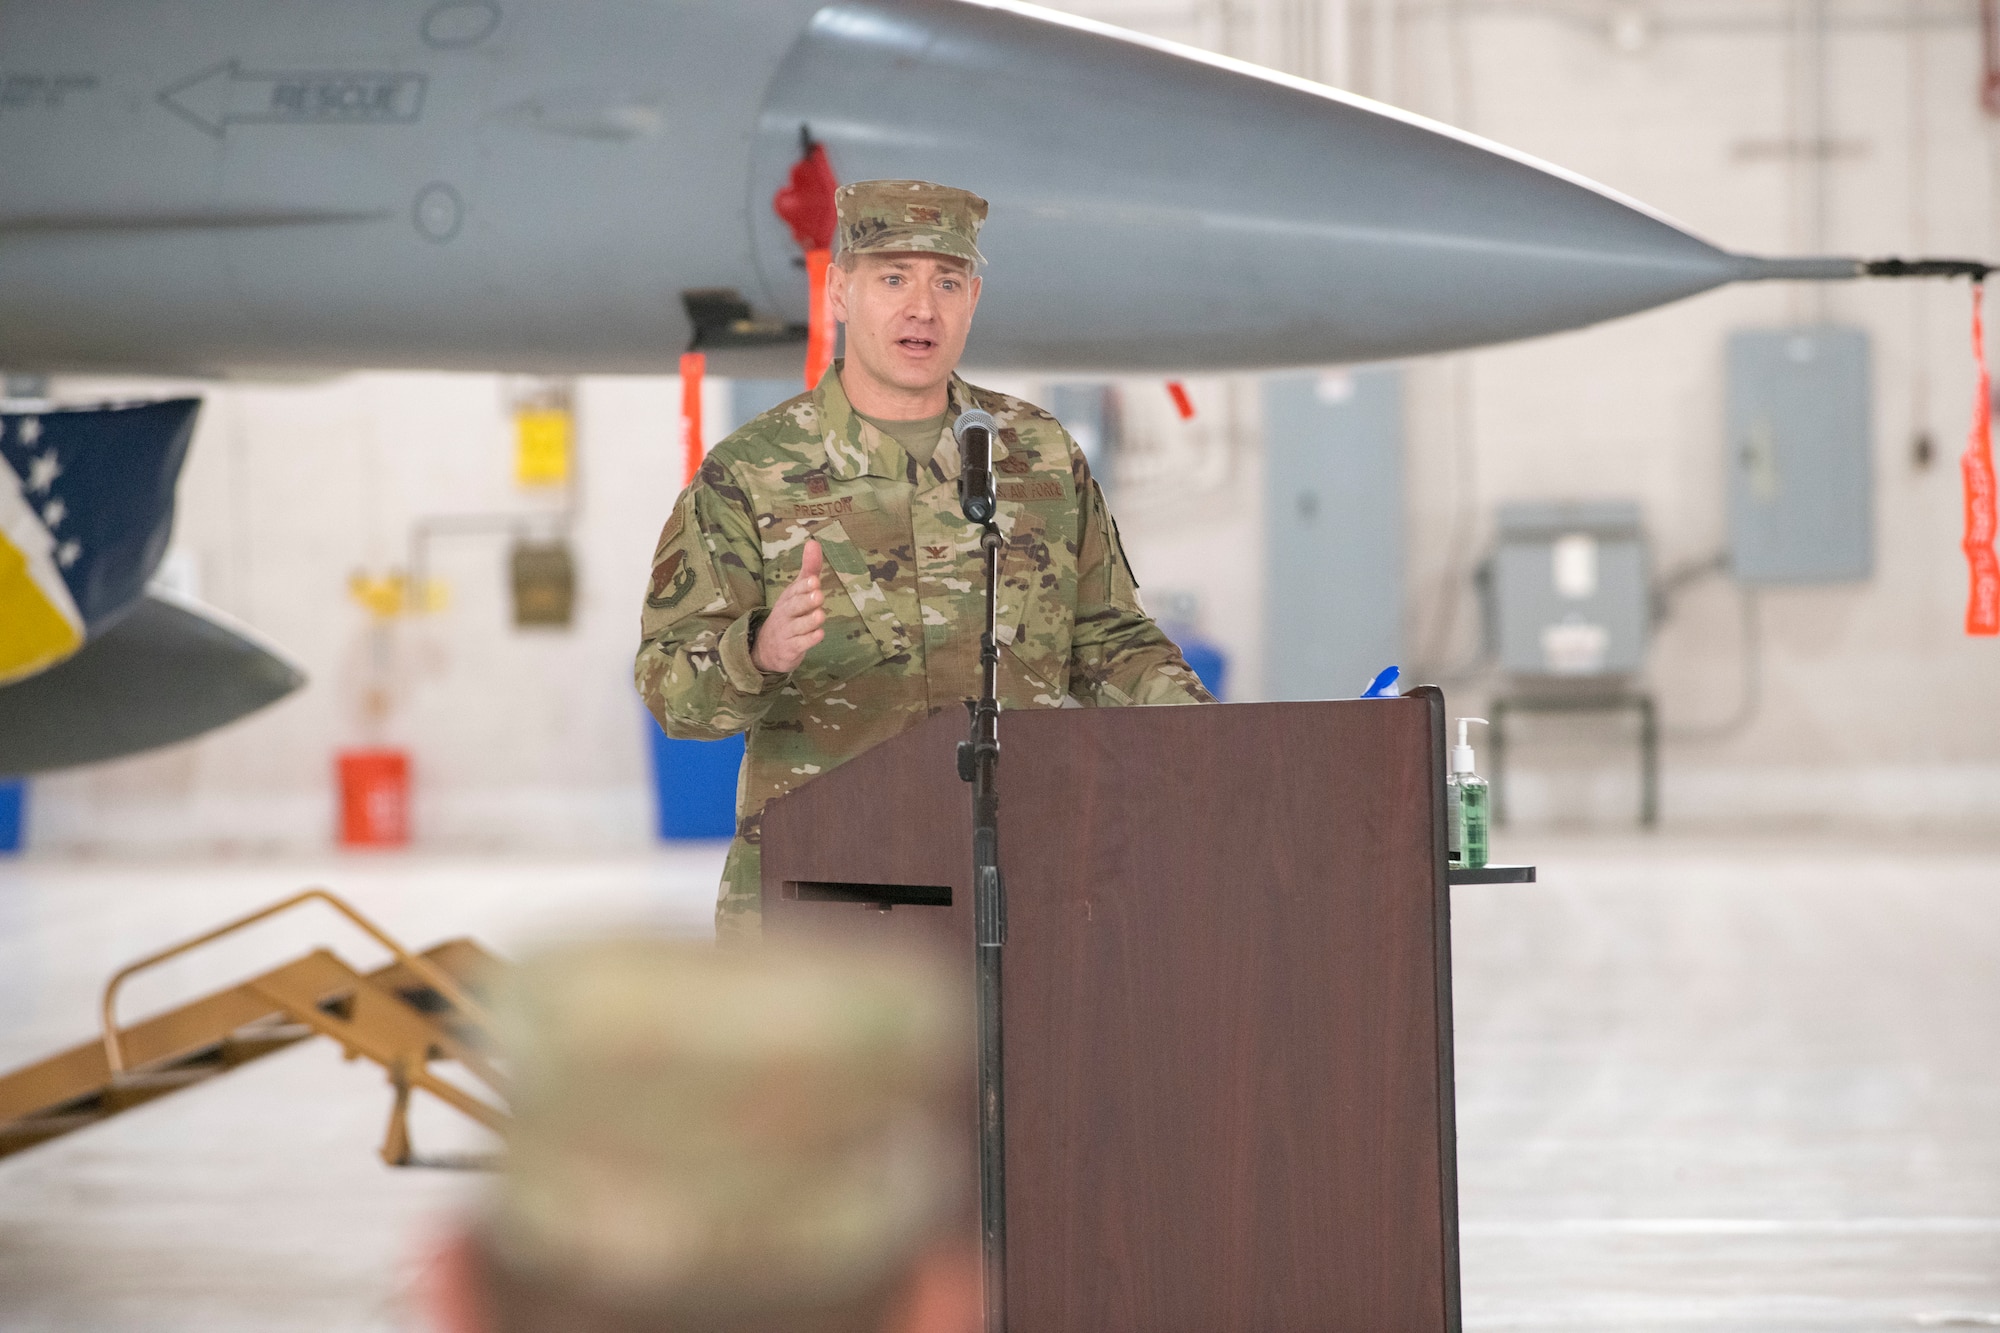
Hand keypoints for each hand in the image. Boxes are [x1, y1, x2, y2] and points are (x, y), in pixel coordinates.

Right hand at [752, 539, 825, 673]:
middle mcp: (786, 613)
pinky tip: (819, 635)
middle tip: (818, 594)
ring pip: (798, 626)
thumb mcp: (797, 591)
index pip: (795, 590)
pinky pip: (800, 644)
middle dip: (806, 600)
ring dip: (809, 621)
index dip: (804, 586)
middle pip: (794, 606)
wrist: (767, 648)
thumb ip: (808, 569)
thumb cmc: (789, 614)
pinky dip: (809, 640)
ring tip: (821, 615)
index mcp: (788, 598)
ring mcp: (787, 632)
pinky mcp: (791, 649)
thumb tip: (813, 541)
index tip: (815, 580)